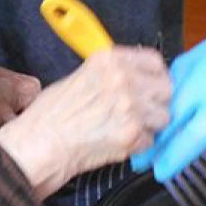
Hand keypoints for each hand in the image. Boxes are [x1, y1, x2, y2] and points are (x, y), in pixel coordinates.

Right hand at [0, 47, 170, 199]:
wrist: (39, 144)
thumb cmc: (51, 114)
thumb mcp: (81, 76)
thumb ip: (112, 74)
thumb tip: (137, 80)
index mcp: (110, 60)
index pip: (155, 61)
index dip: (156, 76)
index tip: (152, 85)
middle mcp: (124, 79)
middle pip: (165, 89)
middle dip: (156, 102)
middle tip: (142, 112)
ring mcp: (131, 107)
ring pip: (163, 117)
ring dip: (150, 126)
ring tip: (126, 130)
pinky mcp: (133, 134)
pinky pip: (152, 140)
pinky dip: (139, 145)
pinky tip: (118, 143)